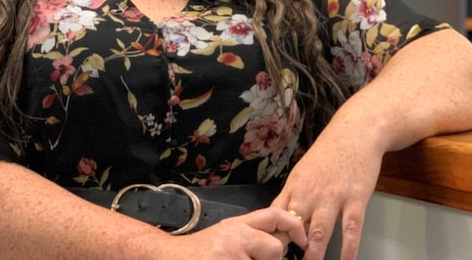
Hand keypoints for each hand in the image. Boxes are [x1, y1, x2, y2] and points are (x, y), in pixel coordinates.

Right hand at [172, 206, 307, 259]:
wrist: (169, 257)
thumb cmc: (200, 252)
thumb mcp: (227, 234)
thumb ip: (254, 234)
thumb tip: (285, 240)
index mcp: (237, 225)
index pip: (275, 215)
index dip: (294, 226)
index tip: (302, 240)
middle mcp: (235, 237)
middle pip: (275, 249)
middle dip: (269, 259)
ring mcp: (230, 256)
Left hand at [271, 122, 384, 259]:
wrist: (355, 132)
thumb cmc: (329, 153)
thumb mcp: (303, 171)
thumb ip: (292, 195)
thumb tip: (279, 219)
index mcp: (294, 186)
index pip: (277, 216)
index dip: (272, 236)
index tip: (269, 251)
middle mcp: (310, 193)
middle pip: (295, 227)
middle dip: (290, 249)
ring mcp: (334, 197)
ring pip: (320, 232)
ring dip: (315, 254)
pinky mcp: (356, 199)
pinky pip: (350, 229)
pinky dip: (348, 249)